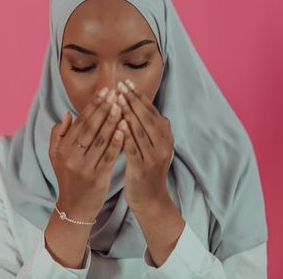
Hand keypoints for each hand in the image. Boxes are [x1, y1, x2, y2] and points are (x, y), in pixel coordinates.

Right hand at [49, 87, 125, 221]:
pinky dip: (116, 142)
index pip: (80, 121)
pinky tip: (124, 129)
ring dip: (111, 122)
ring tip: (121, 106)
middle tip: (114, 93)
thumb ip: (58, 133)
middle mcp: (72, 155)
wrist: (74, 206)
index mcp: (63, 147)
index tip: (104, 92)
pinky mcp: (97, 177)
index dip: (93, 105)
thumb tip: (68, 113)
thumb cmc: (67, 176)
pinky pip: (108, 156)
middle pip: (90, 127)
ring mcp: (84, 166)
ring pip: (100, 140)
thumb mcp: (54, 154)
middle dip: (103, 109)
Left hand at [116, 79, 174, 212]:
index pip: (151, 111)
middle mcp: (163, 144)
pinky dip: (126, 134)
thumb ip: (149, 128)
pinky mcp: (143, 168)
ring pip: (141, 130)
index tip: (126, 82)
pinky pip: (134, 148)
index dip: (138, 96)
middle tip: (119, 85)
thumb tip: (142, 106)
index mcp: (165, 137)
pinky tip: (117, 123)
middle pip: (146, 117)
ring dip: (128, 113)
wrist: (151, 200)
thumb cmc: (146, 170)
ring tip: (117, 98)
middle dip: (132, 99)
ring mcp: (154, 157)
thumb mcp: (153, 147)